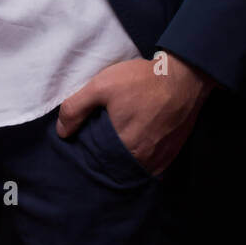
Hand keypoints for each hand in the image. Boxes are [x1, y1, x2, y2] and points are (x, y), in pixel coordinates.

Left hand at [56, 53, 215, 176]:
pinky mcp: (172, 154)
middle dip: (106, 158)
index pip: (98, 164)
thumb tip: (61, 131)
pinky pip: (151, 165)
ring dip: (124, 160)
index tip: (85, 142)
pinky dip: (141, 158)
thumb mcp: (102, 85)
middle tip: (101, 140)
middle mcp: (144, 162)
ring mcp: (161, 160)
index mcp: (125, 150)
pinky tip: (136, 141)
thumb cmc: (142, 80)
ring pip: (134, 168)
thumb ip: (76, 108)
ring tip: (118, 140)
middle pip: (117, 168)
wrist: (184, 76)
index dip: (89, 154)